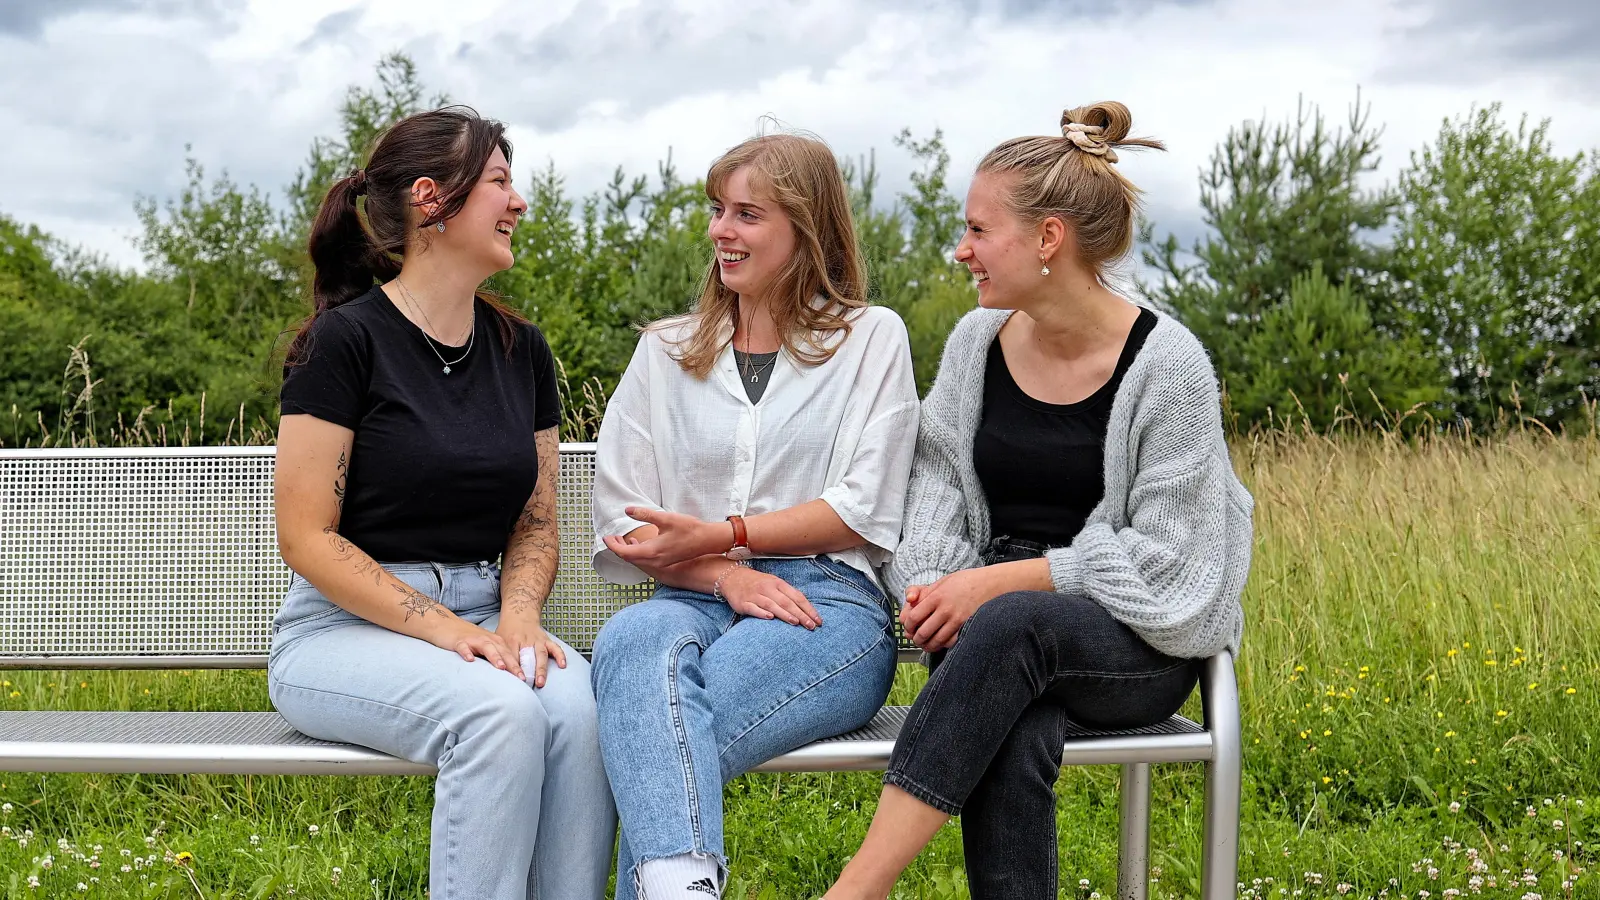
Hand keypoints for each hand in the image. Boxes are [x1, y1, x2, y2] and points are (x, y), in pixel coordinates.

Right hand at [428, 619, 524, 681]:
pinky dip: (467, 652)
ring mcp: (472, 639)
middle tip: (521, 677)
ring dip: (495, 657)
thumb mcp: (484, 647)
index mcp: (494, 642)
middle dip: (512, 664)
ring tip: (501, 668)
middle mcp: (486, 639)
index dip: (518, 666)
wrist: (445, 625)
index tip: (526, 679)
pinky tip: (469, 660)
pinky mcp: (458, 641)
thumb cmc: (467, 639)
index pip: (509, 655)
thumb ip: (495, 657)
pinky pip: (463, 647)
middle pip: (502, 651)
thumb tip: (508, 675)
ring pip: (486, 647)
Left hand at [497, 618, 567, 688]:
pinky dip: (560, 656)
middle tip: (527, 684)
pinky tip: (562, 665)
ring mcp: (538, 640)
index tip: (514, 682)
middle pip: (527, 657)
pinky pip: (555, 647)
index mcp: (511, 640)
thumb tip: (498, 672)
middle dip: (528, 671)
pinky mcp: (546, 640)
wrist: (520, 614)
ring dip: (541, 669)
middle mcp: (526, 640)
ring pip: (541, 655)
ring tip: (541, 682)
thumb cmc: (508, 630)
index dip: (513, 670)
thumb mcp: (499, 639)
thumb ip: (500, 654)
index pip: (512, 658)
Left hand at [603, 507, 728, 569]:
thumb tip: (627, 510)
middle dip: (617, 548)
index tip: (606, 536)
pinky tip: (638, 542)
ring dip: (627, 551)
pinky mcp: (665, 561)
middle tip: (610, 537)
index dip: (612, 545)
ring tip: (620, 539)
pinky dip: (637, 552)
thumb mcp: (665, 518)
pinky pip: (645, 559)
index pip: (624, 552)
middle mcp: (654, 560)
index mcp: (652, 551)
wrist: (708, 540)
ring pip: (637, 559)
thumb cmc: (689, 529)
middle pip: (629, 558)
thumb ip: (645, 514)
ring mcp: (660, 563)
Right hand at [720, 566, 822, 629]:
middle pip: (787, 602)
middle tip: (811, 626)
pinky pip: (753, 608)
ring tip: (795, 622)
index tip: (818, 620)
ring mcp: (755, 595)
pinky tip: (770, 618)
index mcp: (778, 583)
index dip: (808, 609)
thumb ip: (788, 595)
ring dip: (784, 614)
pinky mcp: (743, 603)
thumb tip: (806, 610)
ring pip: (772, 605)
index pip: (797, 596)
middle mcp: (768, 588)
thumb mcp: (774, 584)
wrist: (732, 577)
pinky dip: (761, 613)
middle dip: (801, 614)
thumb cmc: (758, 583)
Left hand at [900, 567, 1003, 651]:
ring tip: (926, 644)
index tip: (908, 627)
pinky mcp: (967, 627)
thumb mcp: (941, 581)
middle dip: (916, 639)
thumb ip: (923, 592)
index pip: (914, 617)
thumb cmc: (964, 582)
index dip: (907, 625)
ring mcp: (957, 620)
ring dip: (927, 645)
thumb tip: (909, 599)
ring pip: (936, 641)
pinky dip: (943, 645)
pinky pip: (951, 643)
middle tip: (915, 638)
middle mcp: (946, 609)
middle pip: (923, 632)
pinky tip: (941, 642)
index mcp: (936, 596)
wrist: (990, 584)